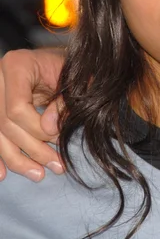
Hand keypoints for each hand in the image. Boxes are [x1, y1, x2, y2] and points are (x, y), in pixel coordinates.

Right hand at [0, 48, 64, 180]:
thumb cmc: (68, 69)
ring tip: (39, 175)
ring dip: (17, 160)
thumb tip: (49, 128)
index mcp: (16, 65)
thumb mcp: (74, 80)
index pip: (16, 108)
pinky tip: (2, 174)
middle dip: (32, 149)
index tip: (59, 137)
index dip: (37, 130)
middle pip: (5, 124)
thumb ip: (64, 102)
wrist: (58, 63)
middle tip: (57, 165)